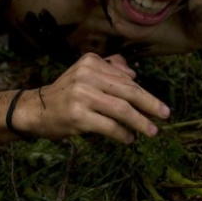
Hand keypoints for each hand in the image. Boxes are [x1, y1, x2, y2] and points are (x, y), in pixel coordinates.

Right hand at [14, 53, 169, 142]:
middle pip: (128, 91)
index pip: (126, 79)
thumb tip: (134, 74)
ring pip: (121, 110)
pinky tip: (129, 138)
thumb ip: (110, 69)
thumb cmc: (66, 93)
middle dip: (150, 104)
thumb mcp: (85, 73)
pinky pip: (109, 126)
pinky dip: (122, 134)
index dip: (145, 94)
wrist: (36, 109)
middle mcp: (87, 75)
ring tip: (152, 131)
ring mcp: (81, 95)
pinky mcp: (77, 115)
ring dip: (140, 122)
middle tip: (165, 115)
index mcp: (91, 62)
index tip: (159, 106)